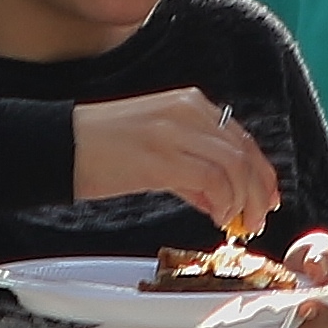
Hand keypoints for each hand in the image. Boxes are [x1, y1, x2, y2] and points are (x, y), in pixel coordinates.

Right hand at [75, 91, 283, 236]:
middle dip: (259, 191)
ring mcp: (175, 131)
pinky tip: (218, 219)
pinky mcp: (162, 156)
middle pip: (244, 152)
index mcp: (188, 103)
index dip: (261, 172)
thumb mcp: (155, 148)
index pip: (240, 138)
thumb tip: (219, 199)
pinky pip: (212, 180)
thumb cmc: (101, 149)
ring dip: (244, 202)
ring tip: (239, 225)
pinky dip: (224, 203)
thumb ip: (190, 171)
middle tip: (258, 219)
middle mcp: (188, 110)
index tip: (266, 199)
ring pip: (234, 167)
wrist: (60, 145)